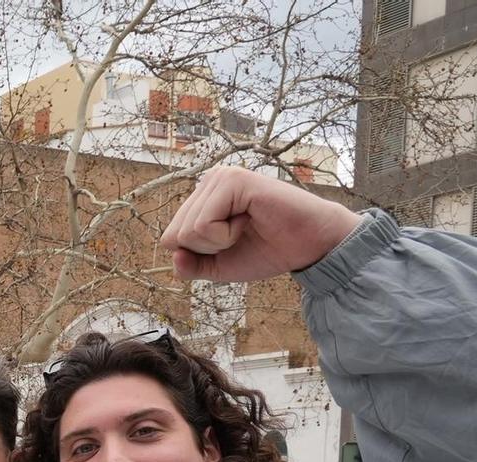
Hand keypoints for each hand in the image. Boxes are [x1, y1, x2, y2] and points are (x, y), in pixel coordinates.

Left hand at [160, 165, 362, 282]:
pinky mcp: (233, 180)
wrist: (307, 246)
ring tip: (246, 226)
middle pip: (174, 236)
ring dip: (219, 242)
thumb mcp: (218, 267)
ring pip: (187, 231)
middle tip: (239, 236)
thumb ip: (190, 266)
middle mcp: (207, 184)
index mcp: (201, 200)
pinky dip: (225, 235)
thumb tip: (173, 255)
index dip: (198, 254)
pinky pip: (204, 224)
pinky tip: (249, 219)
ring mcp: (220, 179)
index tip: (229, 244)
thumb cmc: (267, 250)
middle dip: (207, 249)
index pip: (170, 238)